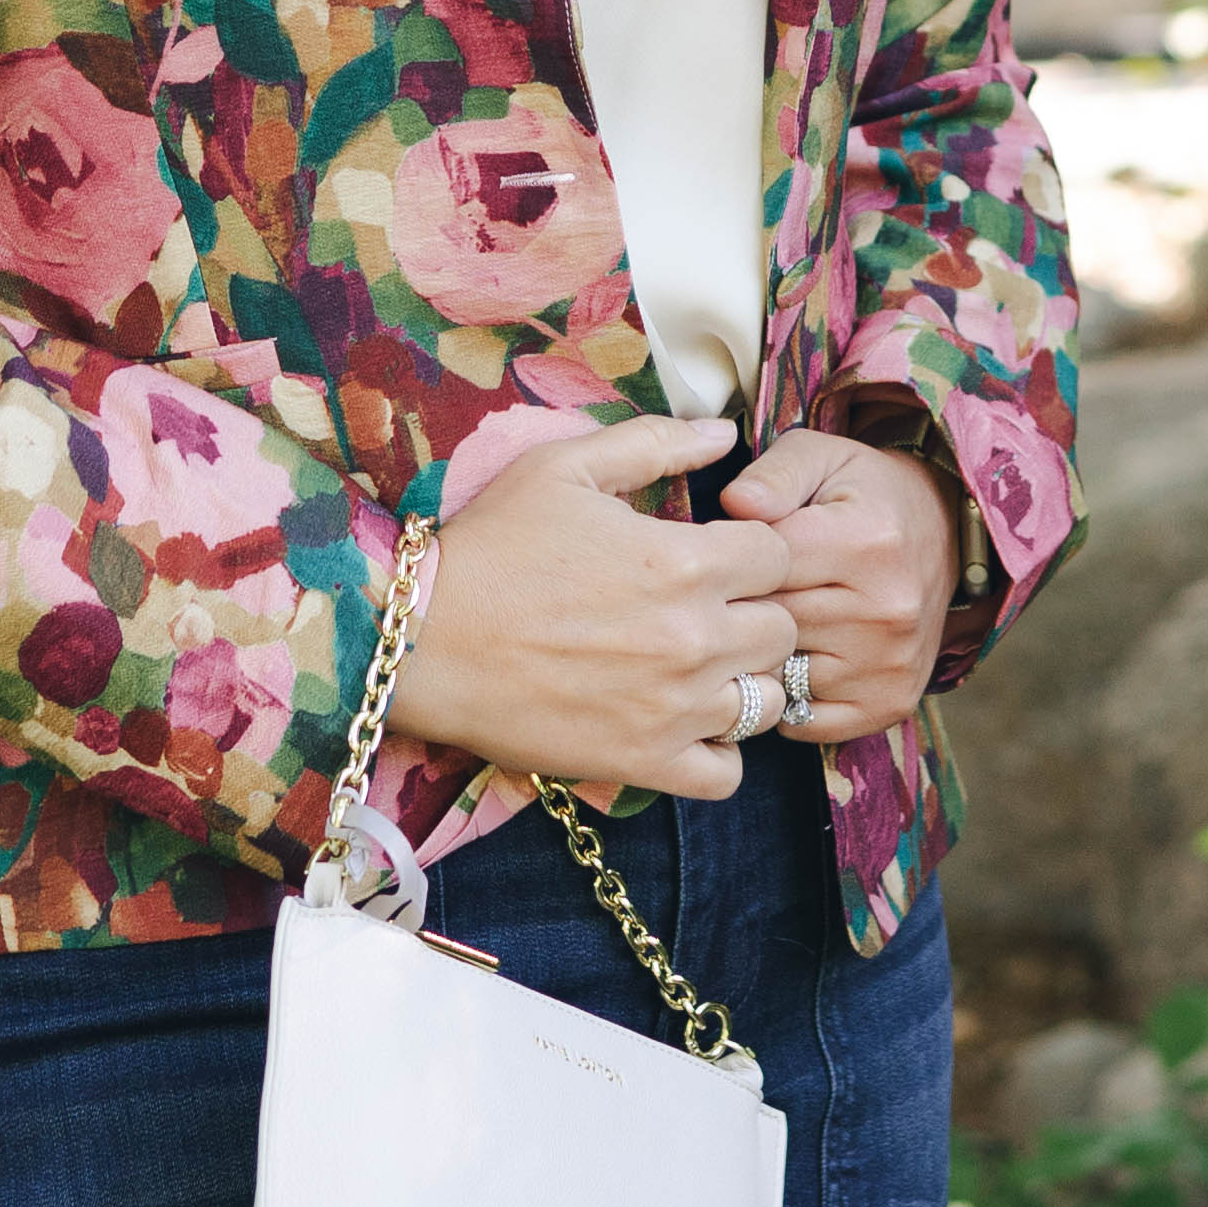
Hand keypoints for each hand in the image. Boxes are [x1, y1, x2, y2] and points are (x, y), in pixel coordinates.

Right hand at [389, 420, 807, 804]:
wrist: (423, 640)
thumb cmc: (491, 546)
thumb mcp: (565, 467)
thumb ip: (654, 443)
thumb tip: (724, 432)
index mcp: (686, 560)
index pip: (780, 555)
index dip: (754, 550)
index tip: (717, 555)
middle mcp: (695, 637)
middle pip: (784, 629)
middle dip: (756, 612)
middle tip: (709, 609)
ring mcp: (675, 708)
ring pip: (768, 700)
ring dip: (742, 679)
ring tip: (698, 665)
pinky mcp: (645, 761)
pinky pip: (727, 774)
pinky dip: (719, 751)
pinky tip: (687, 722)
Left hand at [716, 431, 956, 745]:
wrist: (943, 533)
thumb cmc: (864, 493)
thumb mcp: (820, 458)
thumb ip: (772, 475)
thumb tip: (733, 504)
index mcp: (865, 543)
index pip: (760, 569)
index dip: (731, 562)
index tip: (728, 553)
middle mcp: (887, 610)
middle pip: (767, 626)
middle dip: (741, 611)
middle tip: (740, 592)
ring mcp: (891, 663)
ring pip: (779, 676)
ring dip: (761, 658)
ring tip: (766, 625)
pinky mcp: (891, 702)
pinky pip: (804, 721)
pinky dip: (785, 698)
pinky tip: (789, 663)